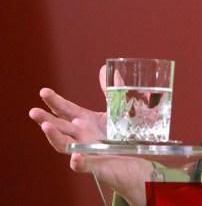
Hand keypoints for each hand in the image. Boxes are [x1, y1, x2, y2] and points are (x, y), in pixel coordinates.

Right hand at [29, 65, 152, 205]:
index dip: (54, 101)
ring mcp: (85, 151)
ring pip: (65, 146)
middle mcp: (80, 135)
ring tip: (46, 127)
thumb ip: (112, 90)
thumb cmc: (121, 135)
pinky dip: (78, 161)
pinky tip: (75, 156)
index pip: (65, 109)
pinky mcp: (95, 166)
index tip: (43, 91)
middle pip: (59, 126)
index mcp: (84, 121)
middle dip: (46, 119)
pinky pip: (83, 166)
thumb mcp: (117, 109)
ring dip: (54, 137)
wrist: (135, 159)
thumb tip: (107, 68)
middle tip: (33, 111)